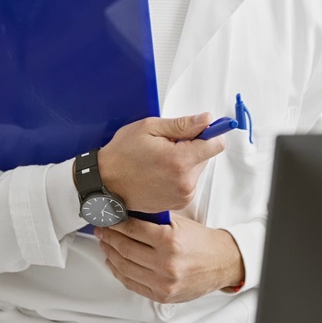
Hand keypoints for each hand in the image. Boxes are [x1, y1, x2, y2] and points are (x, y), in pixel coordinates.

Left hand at [96, 215, 244, 303]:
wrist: (221, 263)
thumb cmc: (201, 242)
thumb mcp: (179, 223)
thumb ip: (153, 220)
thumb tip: (125, 214)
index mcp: (171, 241)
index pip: (132, 229)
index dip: (115, 223)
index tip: (107, 218)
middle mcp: (166, 264)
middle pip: (125, 248)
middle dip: (108, 237)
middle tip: (101, 229)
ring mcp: (163, 282)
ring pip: (124, 267)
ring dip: (109, 254)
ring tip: (105, 244)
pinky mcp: (162, 295)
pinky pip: (132, 283)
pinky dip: (118, 272)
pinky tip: (113, 262)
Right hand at [97, 114, 224, 212]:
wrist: (105, 182)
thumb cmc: (122, 155)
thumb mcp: (149, 128)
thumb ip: (183, 124)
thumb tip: (206, 120)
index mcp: (180, 160)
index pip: (216, 144)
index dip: (209, 132)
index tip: (202, 128)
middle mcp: (185, 181)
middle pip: (206, 156)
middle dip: (192, 146)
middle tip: (166, 145)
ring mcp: (182, 195)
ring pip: (197, 169)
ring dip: (184, 162)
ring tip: (160, 160)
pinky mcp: (178, 203)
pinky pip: (188, 182)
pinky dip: (179, 175)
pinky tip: (159, 172)